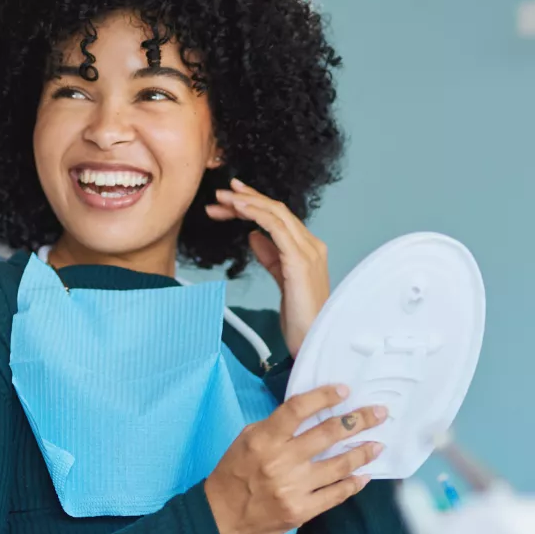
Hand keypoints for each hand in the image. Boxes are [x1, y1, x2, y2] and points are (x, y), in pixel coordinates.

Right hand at [204, 384, 387, 533]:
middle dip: (357, 421)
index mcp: (264, 438)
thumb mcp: (247, 438)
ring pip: (338, 465)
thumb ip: (277, 426)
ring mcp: (293, 488)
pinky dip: (353, 483)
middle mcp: (281, 461)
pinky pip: (335, 495)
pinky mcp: (301, 511)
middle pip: (327, 434)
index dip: (324, 397)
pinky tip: (364, 475)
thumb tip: (311, 411)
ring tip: (378, 444)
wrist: (222, 516)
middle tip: (378, 413)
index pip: (298, 409)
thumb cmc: (235, 472)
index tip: (344, 390)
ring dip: (362, 453)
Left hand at [205, 179, 329, 355]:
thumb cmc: (301, 319)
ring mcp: (308, 251)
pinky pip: (276, 228)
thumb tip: (253, 235)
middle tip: (221, 192)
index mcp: (308, 249)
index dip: (255, 203)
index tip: (231, 197)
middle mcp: (311, 245)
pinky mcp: (300, 261)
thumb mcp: (282, 281)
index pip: (279, 217)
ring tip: (223, 198)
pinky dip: (256, 214)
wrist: (313, 340)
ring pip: (276, 213)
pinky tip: (239, 209)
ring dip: (247, 202)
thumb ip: (270, 257)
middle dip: (247, 198)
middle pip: (277, 210)